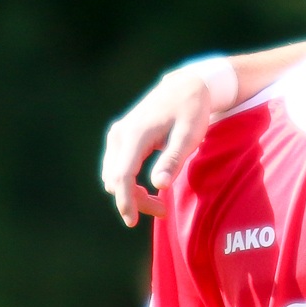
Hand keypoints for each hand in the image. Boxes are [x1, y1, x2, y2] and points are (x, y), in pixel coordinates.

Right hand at [101, 68, 214, 225]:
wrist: (187, 84)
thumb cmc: (192, 110)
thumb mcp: (189, 136)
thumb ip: (173, 160)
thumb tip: (158, 186)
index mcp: (136, 134)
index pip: (122, 176)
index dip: (125, 201)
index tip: (132, 222)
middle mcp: (120, 134)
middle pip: (115, 179)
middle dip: (134, 200)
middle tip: (163, 210)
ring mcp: (118, 133)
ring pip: (112, 175)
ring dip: (130, 193)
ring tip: (158, 201)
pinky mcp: (120, 135)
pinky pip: (115, 166)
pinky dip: (127, 182)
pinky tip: (147, 186)